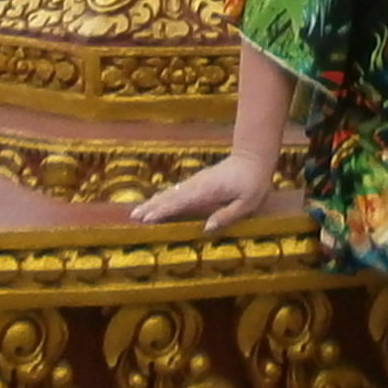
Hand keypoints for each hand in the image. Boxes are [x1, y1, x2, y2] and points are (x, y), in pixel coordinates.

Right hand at [134, 152, 277, 231]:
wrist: (252, 159)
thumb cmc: (253, 183)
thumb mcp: (247, 203)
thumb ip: (227, 215)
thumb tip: (206, 228)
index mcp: (207, 191)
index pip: (181, 202)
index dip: (164, 211)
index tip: (147, 218)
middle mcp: (197, 185)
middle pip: (171, 196)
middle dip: (152, 206)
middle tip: (134, 216)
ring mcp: (196, 182)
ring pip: (171, 193)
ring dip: (154, 202)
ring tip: (138, 211)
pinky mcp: (197, 182)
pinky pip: (177, 191)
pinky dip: (164, 197)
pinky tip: (156, 203)